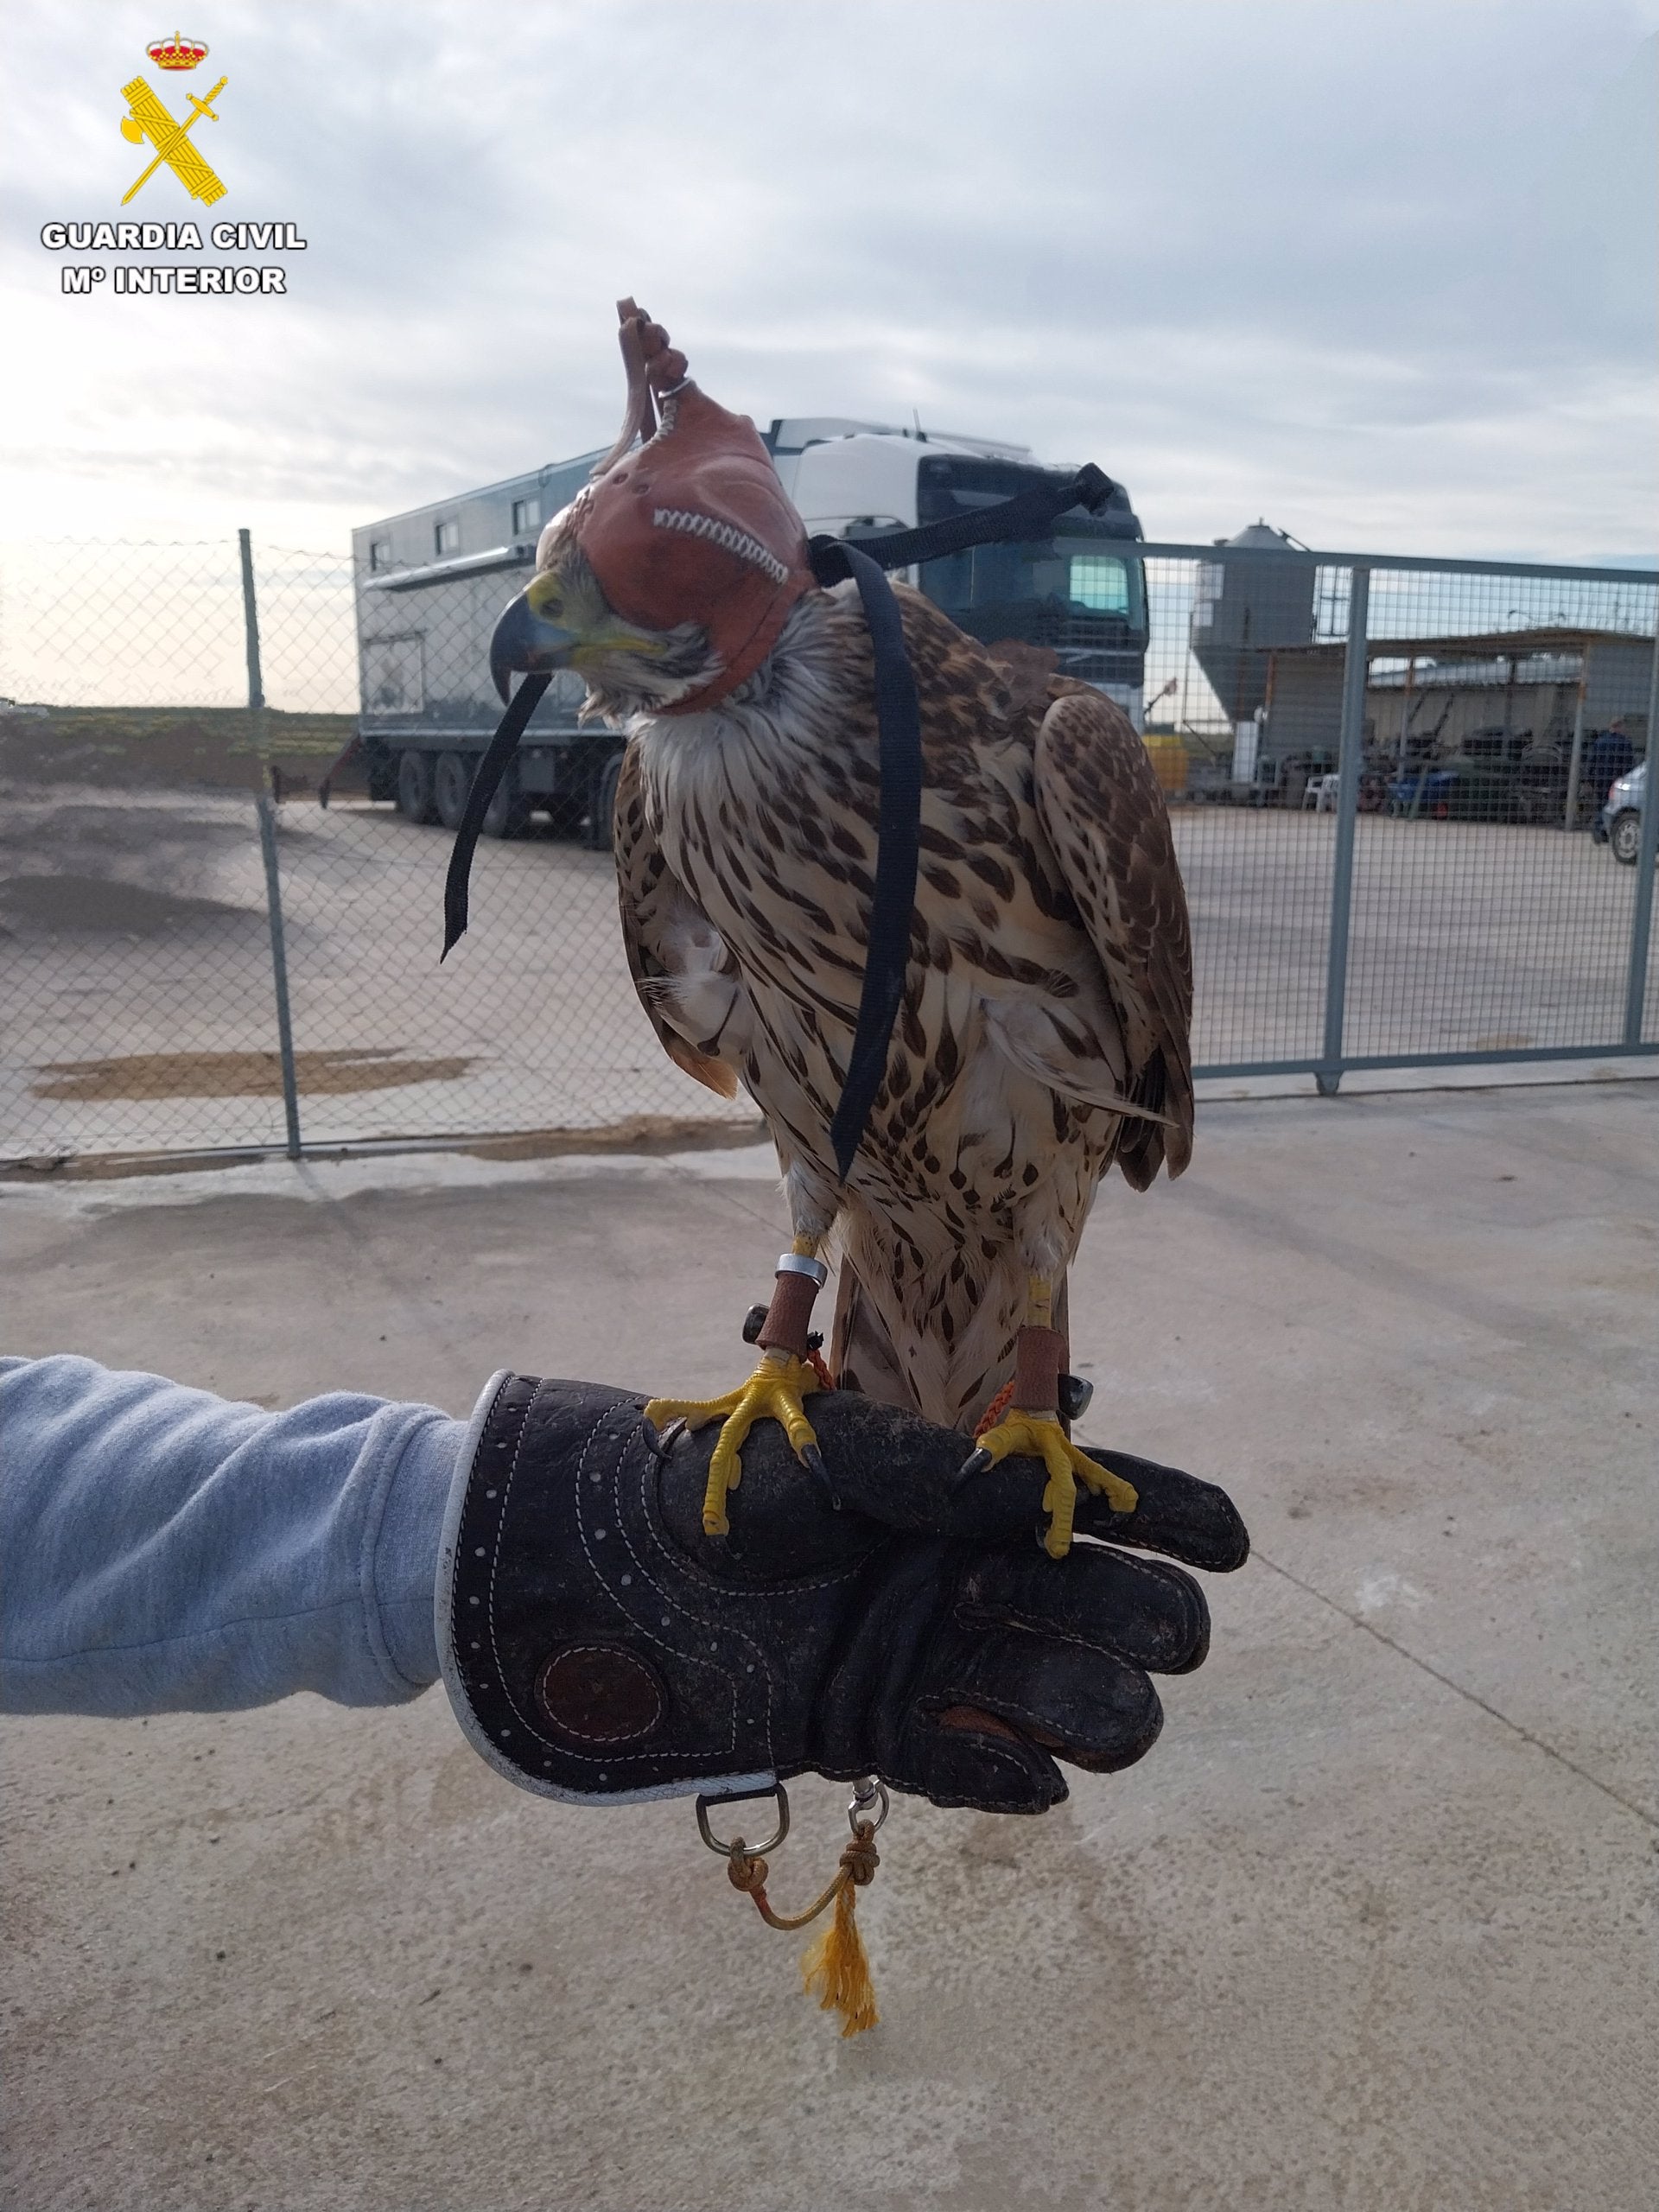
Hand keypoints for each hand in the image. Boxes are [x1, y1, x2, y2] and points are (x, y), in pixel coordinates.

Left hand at [439, 1377, 1247, 1815]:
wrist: (609, 1576)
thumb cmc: (723, 1488)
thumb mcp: (840, 1459)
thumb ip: (945, 1476)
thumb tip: (1048, 1497)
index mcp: (977, 1497)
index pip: (1117, 1507)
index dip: (1182, 1520)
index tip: (1229, 1543)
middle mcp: (979, 1579)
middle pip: (1135, 1617)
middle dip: (1138, 1614)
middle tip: (1039, 1588)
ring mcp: (942, 1661)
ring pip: (1094, 1709)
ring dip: (1090, 1701)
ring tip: (1006, 1672)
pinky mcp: (889, 1734)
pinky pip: (992, 1777)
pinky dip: (1013, 1777)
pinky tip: (1018, 1770)